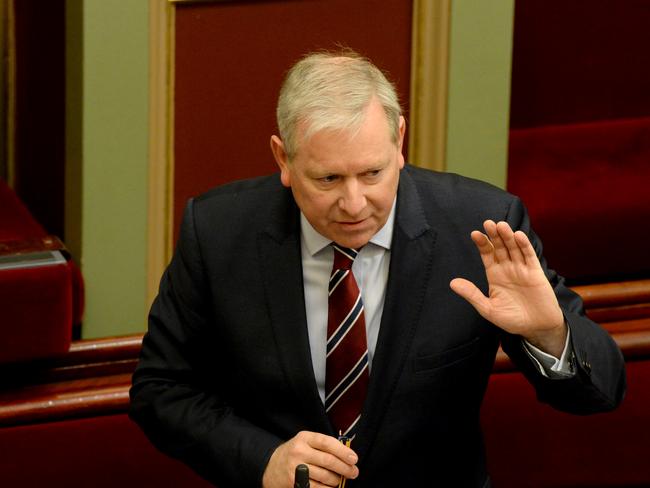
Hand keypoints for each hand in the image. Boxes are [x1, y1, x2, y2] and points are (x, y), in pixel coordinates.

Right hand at [262, 431, 358, 487]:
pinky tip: (330, 486)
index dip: (343, 451)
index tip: (354, 458)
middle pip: (328, 461)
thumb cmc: (294, 453)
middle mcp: (299, 451)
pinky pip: (317, 487)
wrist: (271, 466)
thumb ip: (322, 445)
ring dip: (337, 480)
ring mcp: (296, 468)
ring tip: (340, 479)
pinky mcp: (294, 482)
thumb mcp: (305, 442)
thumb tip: (346, 455)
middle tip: (354, 472)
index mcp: (304, 438)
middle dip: (345, 468)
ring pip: (324, 476)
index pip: (327, 443)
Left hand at [450, 220, 565, 356]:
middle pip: (500, 247)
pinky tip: (518, 236)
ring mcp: (521, 269)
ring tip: (501, 225)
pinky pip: (529, 256)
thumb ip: (472, 295)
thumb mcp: (488, 309)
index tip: (475, 234)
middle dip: (494, 236)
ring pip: (514, 248)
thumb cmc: (512, 319)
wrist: (536, 328)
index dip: (482, 244)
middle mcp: (507, 268)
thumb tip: (452, 283)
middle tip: (488, 223)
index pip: (487, 255)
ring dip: (508, 236)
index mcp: (495, 275)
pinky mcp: (535, 273)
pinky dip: (524, 245)